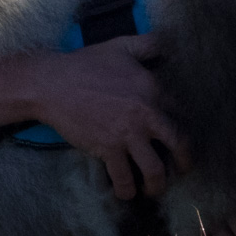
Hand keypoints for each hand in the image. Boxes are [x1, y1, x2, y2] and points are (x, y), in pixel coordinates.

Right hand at [22, 35, 189, 199]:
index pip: (181, 112)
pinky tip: (125, 193)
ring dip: (157, 185)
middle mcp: (146, 114)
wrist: (51, 83)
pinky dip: (126, 190)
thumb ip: (148, 44)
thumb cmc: (85, 64)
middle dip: (184, 162)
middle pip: (179, 145)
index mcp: (152, 88)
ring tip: (153, 188)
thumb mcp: (120, 46)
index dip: (183, 125)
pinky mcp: (108, 149)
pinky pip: (124, 178)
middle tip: (180, 169)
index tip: (179, 136)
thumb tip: (169, 43)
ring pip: (155, 170)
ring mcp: (127, 134)